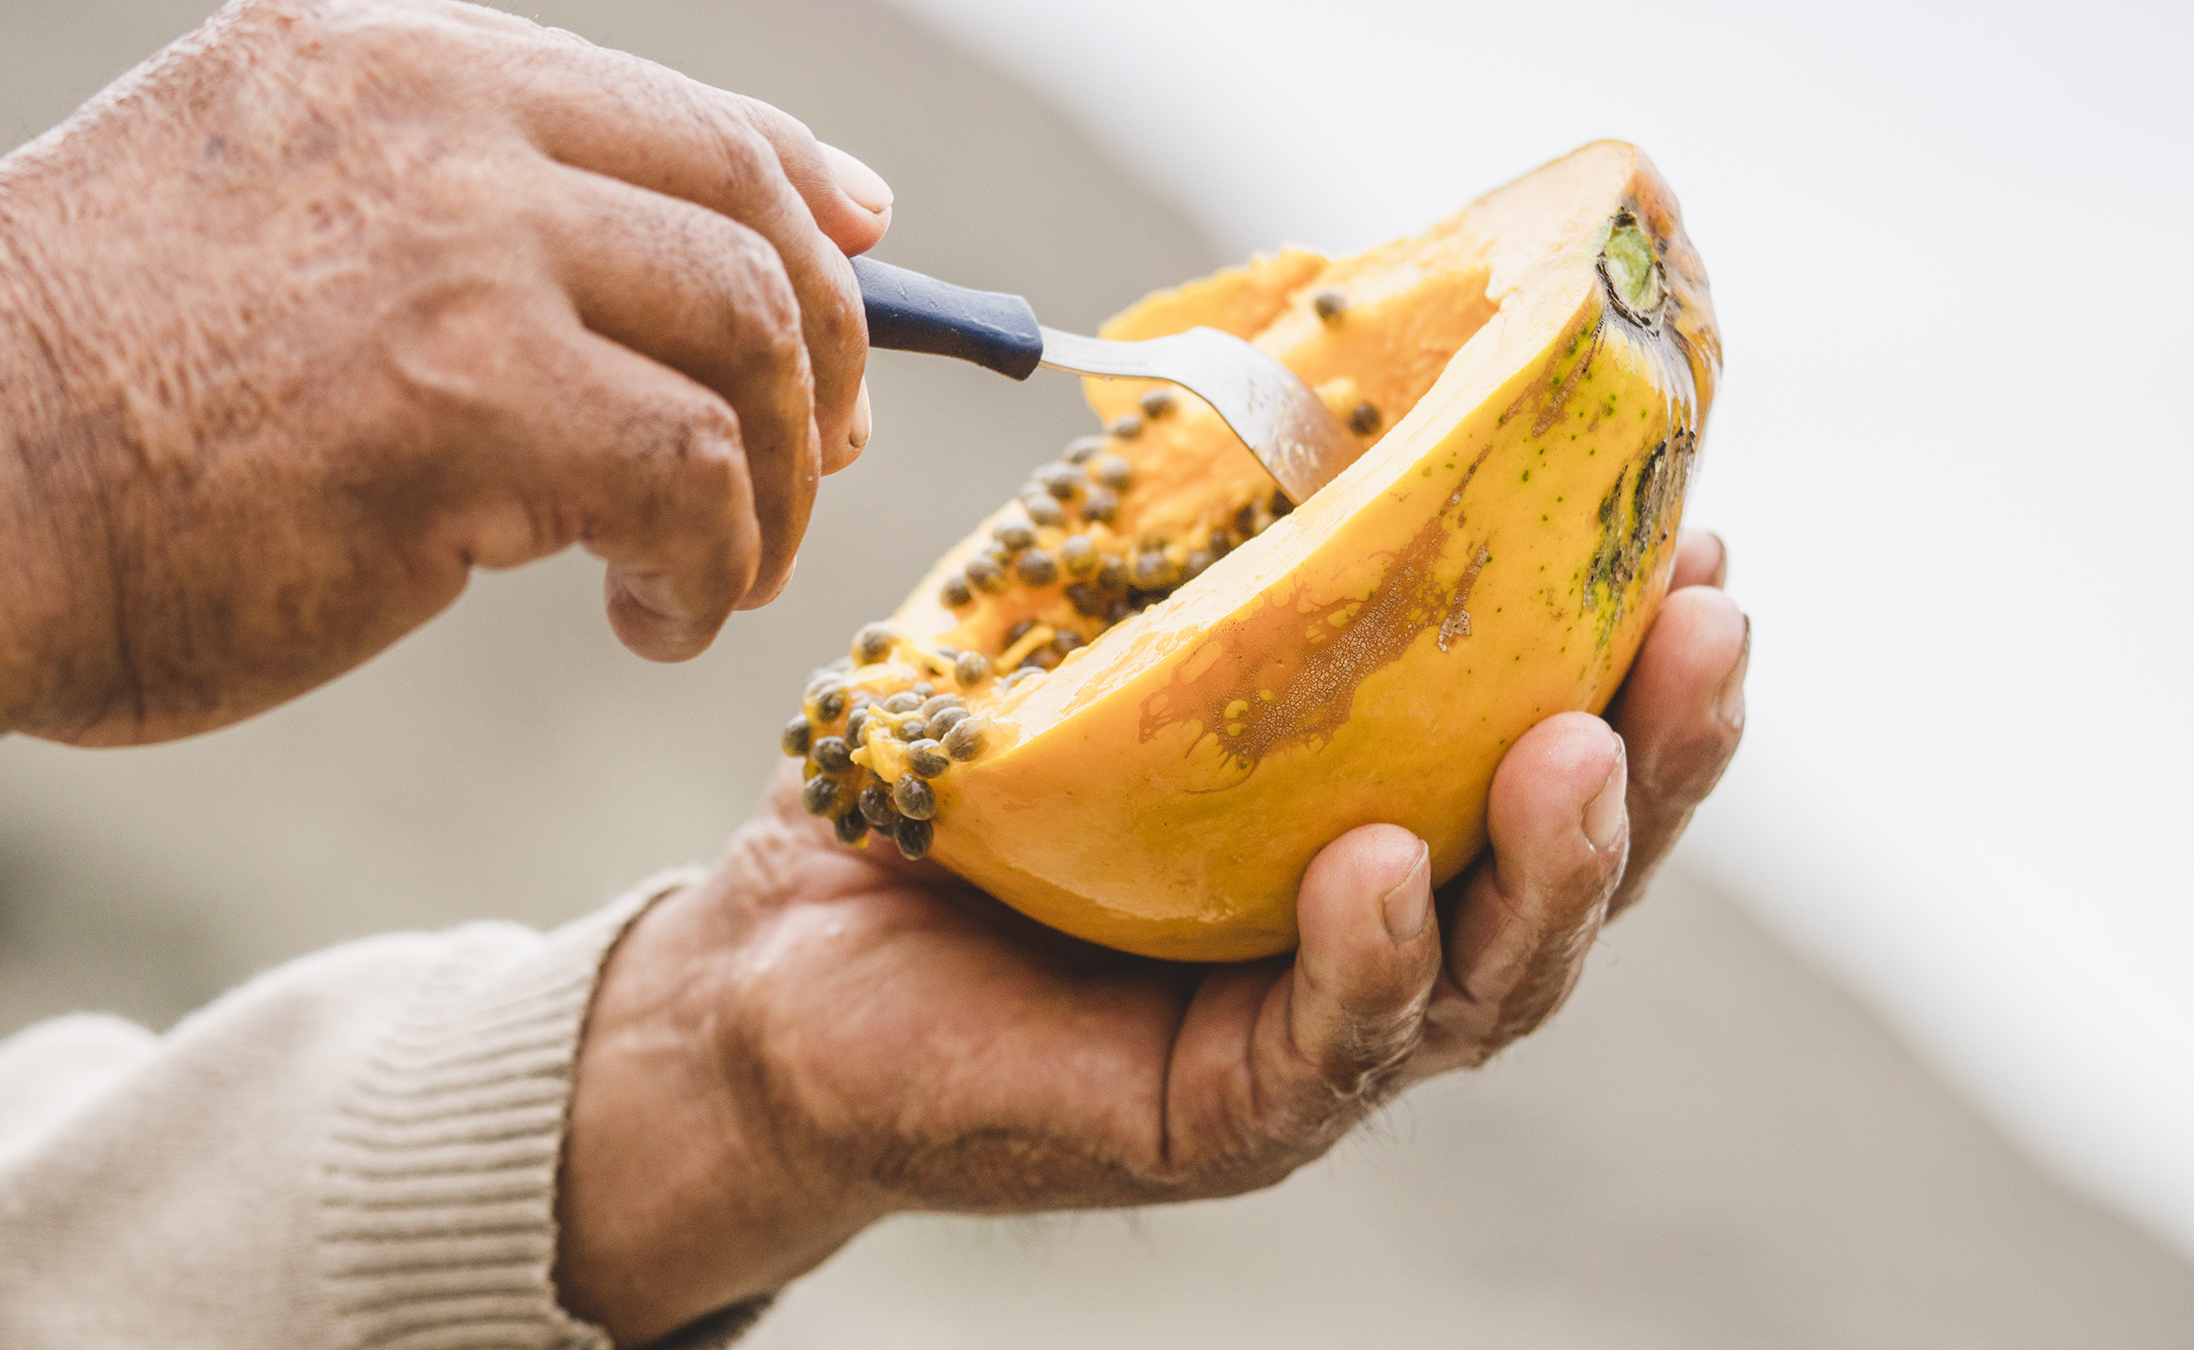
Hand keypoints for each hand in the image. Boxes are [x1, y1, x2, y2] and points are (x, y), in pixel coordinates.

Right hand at [0, 0, 890, 779]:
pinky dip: (713, 564)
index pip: (676, 106)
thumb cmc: (75, 404)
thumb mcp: (261, 220)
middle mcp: (439, 118)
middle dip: (825, 350)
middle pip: (750, 211)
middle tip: (820, 461)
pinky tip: (652, 620)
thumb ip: (443, 215)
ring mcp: (459, 245)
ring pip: (752, 340)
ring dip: (775, 483)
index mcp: (387, 57)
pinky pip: (699, 474)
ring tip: (718, 576)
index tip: (864, 259)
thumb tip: (643, 278)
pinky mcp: (468, 397)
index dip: (801, 193)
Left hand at [557, 535, 1748, 1342]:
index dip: (1638, 653)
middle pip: (1569, 865)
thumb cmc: (951, 789)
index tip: (1699, 534)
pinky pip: (1325, 1053)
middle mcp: (1372, 933)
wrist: (784, 961)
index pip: (1545, 741)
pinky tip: (1375, 868)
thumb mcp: (1088, 632)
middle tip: (1712, 625)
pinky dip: (1365, 962)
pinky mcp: (1216, 1117)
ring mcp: (1309, 1040)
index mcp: (1374, 816)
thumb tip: (1278, 333)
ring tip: (1581, 746)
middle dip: (1662, 750)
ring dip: (1556, 865)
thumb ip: (1198, 528)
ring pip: (1490, 976)